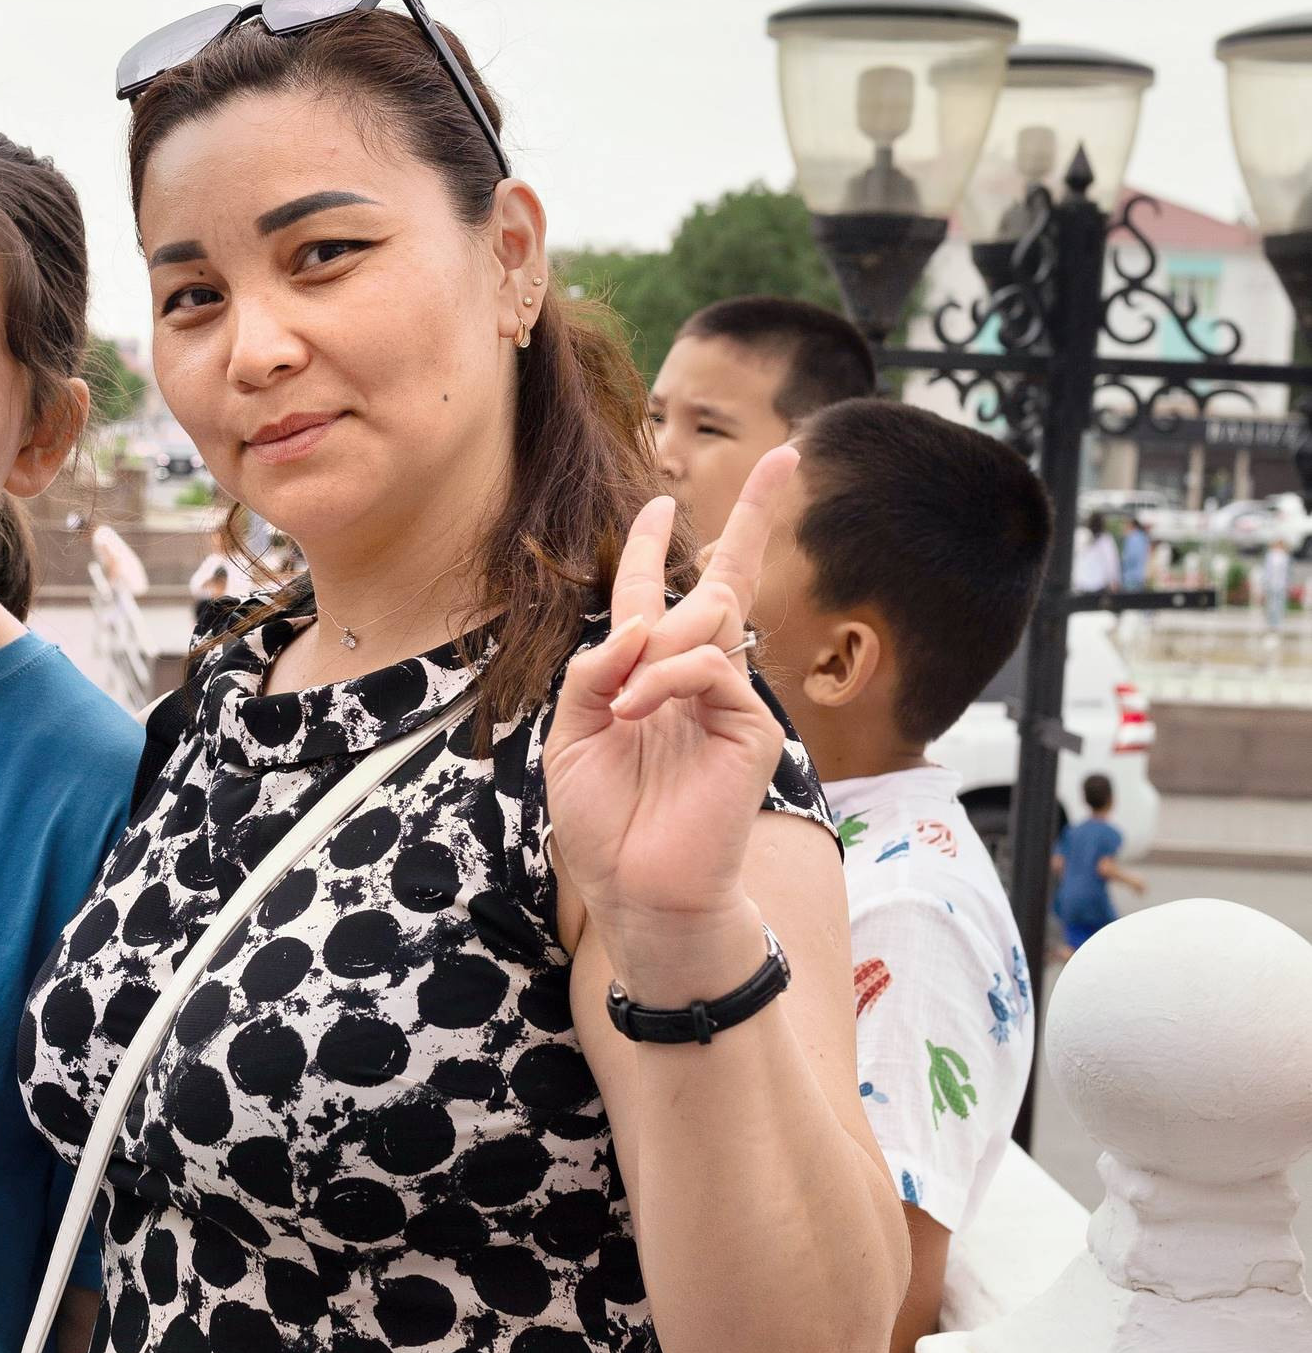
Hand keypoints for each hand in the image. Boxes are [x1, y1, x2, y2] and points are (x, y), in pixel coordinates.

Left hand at [544, 445, 797, 990]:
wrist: (638, 893)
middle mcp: (694, 681)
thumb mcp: (569, 737)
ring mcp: (728, 702)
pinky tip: (636, 710)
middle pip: (724, 583)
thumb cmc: (604, 824)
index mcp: (648, 679)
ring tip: (623, 705)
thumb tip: (632, 624)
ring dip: (656, 643)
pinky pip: (712, 668)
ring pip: (708, 620)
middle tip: (783, 458)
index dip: (663, 544)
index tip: (666, 496)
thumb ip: (590, 673)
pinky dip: (666, 678)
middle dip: (752, 519)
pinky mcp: (752, 729)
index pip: (660, 595)